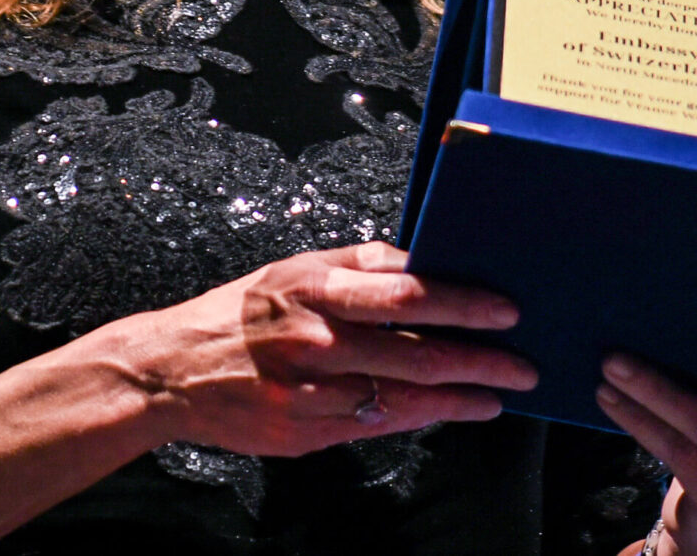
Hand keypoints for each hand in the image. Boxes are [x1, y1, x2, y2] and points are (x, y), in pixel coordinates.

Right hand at [111, 240, 536, 456]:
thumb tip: (422, 262)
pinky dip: (420, 417)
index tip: (506, 309)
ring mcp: (311, 392)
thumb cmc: (241, 313)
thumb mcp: (293, 270)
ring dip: (461, 398)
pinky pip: (377, 426)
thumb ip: (358, 267)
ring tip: (497, 395)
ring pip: (405, 397)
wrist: (173, 371)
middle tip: (523, 366)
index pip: (407, 292)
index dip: (464, 302)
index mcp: (314, 288)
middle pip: (418, 351)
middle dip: (481, 360)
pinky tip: (447, 411)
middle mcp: (316, 340)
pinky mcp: (304, 433)